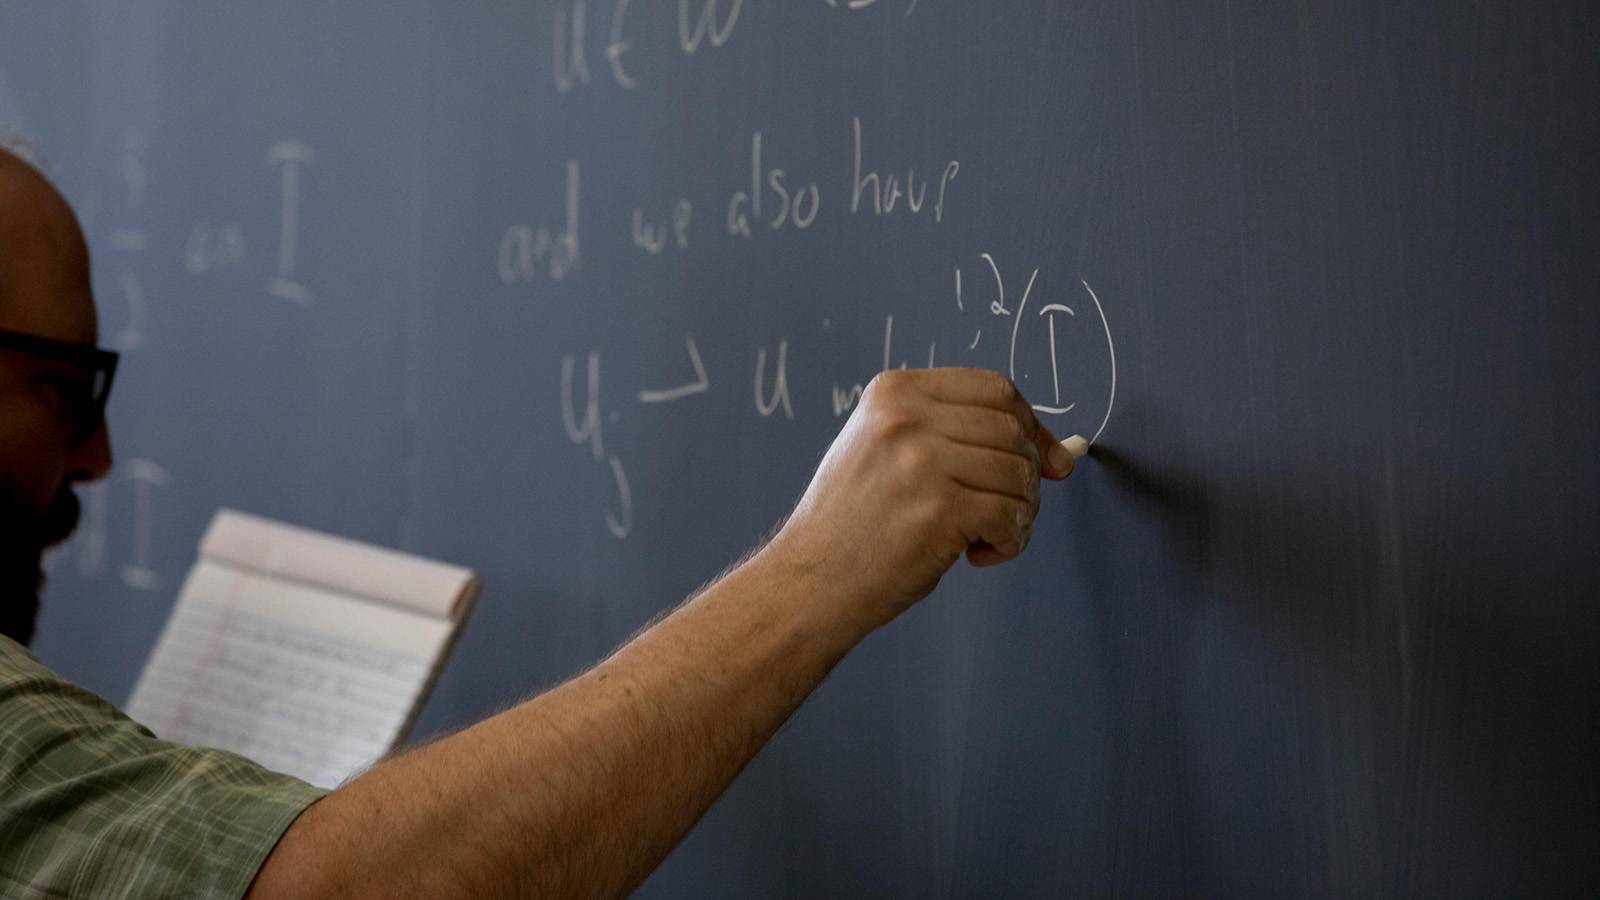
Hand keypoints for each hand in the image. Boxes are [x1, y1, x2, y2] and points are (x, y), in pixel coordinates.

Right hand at [770, 368, 1074, 629]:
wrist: (811, 579)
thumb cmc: (853, 524)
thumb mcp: (887, 450)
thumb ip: (958, 438)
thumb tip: (1060, 456)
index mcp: (894, 391)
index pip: (995, 387)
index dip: (1030, 424)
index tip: (1045, 459)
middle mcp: (907, 417)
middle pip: (1013, 430)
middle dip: (1026, 475)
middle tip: (1005, 510)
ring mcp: (922, 461)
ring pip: (1020, 474)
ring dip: (1020, 513)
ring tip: (987, 536)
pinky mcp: (940, 509)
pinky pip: (1012, 515)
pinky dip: (1009, 541)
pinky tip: (978, 554)